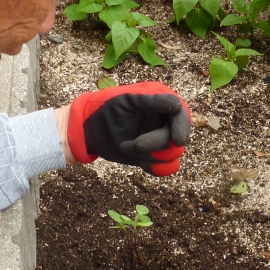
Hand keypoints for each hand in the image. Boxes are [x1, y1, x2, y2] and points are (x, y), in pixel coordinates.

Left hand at [67, 82, 190, 175]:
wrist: (88, 130)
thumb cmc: (105, 108)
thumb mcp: (127, 100)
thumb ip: (152, 100)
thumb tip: (177, 104)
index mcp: (161, 102)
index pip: (182, 116)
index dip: (182, 128)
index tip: (176, 140)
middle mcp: (164, 122)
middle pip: (178, 140)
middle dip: (158, 144)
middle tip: (136, 144)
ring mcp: (158, 140)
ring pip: (172, 156)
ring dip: (151, 156)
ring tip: (128, 147)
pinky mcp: (152, 157)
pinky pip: (166, 168)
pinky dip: (156, 168)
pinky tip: (139, 161)